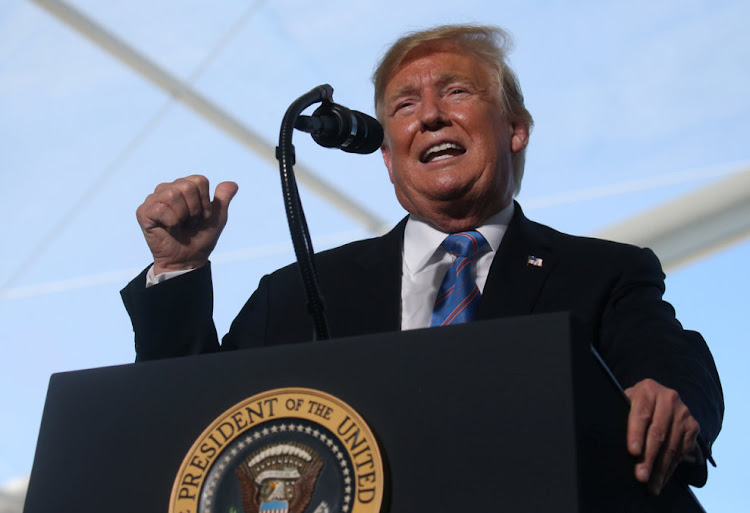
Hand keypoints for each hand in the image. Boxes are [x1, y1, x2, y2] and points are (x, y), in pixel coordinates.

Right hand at [135, 175, 237, 273]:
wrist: (188, 259)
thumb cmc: (200, 238)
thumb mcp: (218, 217)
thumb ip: (223, 199)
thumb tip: (233, 184)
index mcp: (183, 186)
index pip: (199, 180)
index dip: (205, 202)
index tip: (202, 216)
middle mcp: (167, 189)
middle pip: (187, 186)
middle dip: (195, 209)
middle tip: (190, 222)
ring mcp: (153, 199)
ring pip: (173, 195)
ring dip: (183, 216)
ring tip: (180, 225)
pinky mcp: (144, 212)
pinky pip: (161, 209)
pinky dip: (171, 222)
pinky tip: (169, 229)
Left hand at [624, 378, 699, 494]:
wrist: (662, 398)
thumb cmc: (637, 404)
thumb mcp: (627, 401)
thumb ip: (622, 414)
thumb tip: (608, 437)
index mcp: (647, 390)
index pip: (641, 414)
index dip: (636, 434)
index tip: (632, 452)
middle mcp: (668, 398)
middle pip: (657, 433)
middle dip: (648, 458)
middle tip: (641, 476)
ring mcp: (683, 412)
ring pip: (671, 446)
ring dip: (661, 469)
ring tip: (651, 486)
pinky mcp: (693, 426)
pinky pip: (682, 451)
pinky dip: (671, 468)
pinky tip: (662, 479)